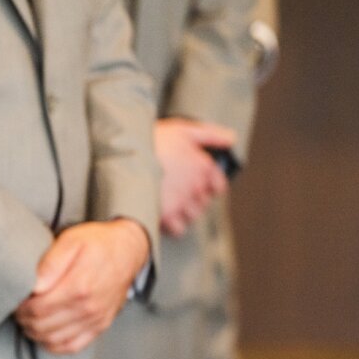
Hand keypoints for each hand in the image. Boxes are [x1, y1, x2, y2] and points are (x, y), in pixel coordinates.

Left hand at [15, 219, 147, 354]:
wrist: (128, 251)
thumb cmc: (97, 243)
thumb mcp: (72, 240)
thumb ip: (50, 263)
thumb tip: (34, 285)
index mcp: (79, 287)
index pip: (38, 308)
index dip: (21, 307)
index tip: (16, 298)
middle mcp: (88, 308)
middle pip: (43, 326)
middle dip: (24, 320)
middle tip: (18, 309)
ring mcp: (95, 320)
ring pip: (54, 340)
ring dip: (35, 333)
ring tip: (28, 319)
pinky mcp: (100, 326)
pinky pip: (72, 346)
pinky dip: (53, 344)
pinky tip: (45, 333)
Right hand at [155, 118, 234, 236]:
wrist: (127, 159)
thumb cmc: (153, 142)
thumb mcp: (182, 129)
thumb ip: (210, 135)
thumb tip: (231, 139)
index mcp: (203, 166)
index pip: (218, 185)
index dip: (208, 186)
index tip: (195, 182)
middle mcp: (197, 186)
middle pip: (204, 202)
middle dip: (192, 198)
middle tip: (173, 189)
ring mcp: (183, 202)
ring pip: (193, 215)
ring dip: (183, 212)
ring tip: (166, 202)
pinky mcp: (168, 215)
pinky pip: (179, 229)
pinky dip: (172, 225)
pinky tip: (161, 214)